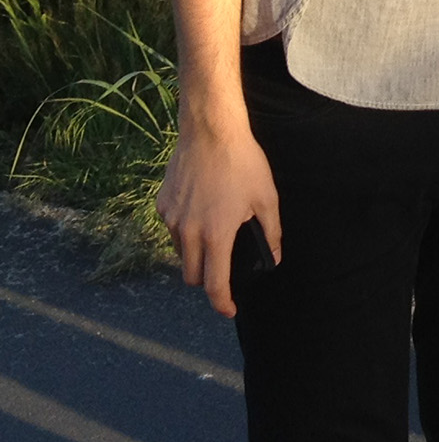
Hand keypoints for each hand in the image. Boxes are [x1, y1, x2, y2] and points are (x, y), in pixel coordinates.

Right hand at [155, 120, 281, 316]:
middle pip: (191, 275)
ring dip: (196, 254)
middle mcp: (188, 232)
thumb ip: (271, 232)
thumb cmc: (243, 163)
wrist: (211, 132)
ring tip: (216, 232)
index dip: (222, 302)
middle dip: (207, 280)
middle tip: (224, 268)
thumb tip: (274, 257)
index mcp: (216, 234)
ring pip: (181, 252)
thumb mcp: (267, 197)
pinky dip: (186, 231)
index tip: (230, 310)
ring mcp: (171, 218)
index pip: (214, 283)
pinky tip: (202, 211)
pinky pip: (173, 229)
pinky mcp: (162, 204)